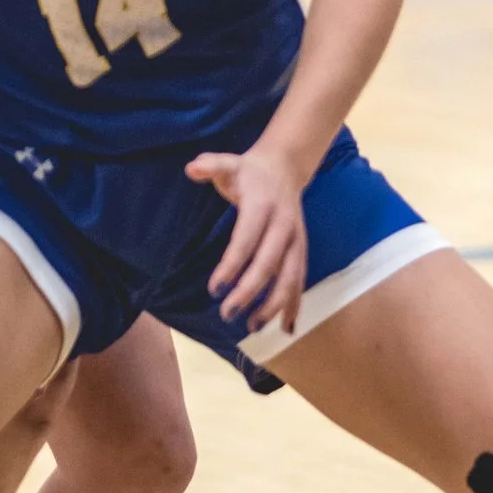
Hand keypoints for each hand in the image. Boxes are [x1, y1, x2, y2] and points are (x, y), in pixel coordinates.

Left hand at [185, 140, 308, 335]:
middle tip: (227, 314)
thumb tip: (191, 168)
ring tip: (253, 327)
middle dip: (250, 291)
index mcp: (263, 206)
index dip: (232, 266)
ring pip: (290, 277)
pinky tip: (285, 329)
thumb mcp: (228, 163)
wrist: (285, 168)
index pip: (246, 240)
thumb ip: (210, 166)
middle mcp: (284, 226)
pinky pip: (300, 281)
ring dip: (274, 305)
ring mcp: (296, 240)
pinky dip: (294, 305)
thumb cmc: (249, 172)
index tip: (215, 289)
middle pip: (269, 264)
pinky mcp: (301, 251)